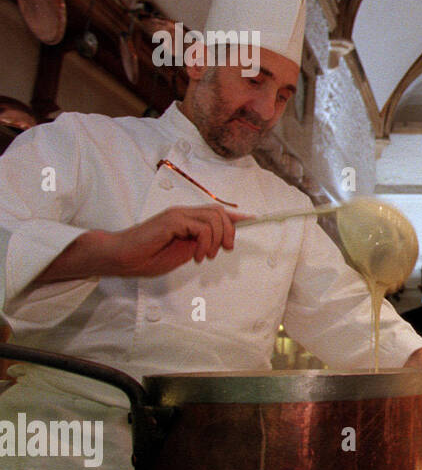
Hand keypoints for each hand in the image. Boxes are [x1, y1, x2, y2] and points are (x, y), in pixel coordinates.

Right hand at [35, 205, 242, 284]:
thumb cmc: (147, 256)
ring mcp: (178, 215)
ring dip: (216, 240)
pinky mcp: (173, 220)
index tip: (253, 220)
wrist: (121, 257)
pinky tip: (196, 256)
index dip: (236, 216)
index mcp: (186, 219)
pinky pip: (202, 227)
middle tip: (223, 251)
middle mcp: (184, 212)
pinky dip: (206, 243)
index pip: (217, 212)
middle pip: (220, 213)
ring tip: (204, 256)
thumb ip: (199, 244)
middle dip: (230, 232)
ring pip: (215, 218)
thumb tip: (219, 243)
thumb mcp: (182, 252)